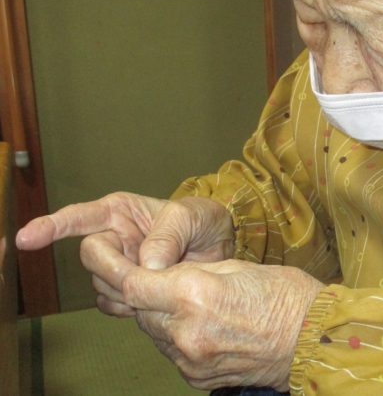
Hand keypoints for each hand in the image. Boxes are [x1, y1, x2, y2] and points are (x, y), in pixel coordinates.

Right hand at [16, 192, 234, 316]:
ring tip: (158, 280)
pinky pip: (113, 303)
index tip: (27, 238)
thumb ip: (168, 234)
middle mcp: (115, 238)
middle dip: (112, 267)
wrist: (221, 250)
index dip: (52, 227)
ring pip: (101, 283)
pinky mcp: (128, 290)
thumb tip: (146, 265)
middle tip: (141, 272)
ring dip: (125, 288)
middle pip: (92, 255)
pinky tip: (147, 299)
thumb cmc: (202, 221)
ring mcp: (120, 265)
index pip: (80, 217)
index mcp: (121, 212)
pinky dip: (127, 306)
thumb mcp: (191, 217)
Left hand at [122, 259, 324, 390]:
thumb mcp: (235, 266)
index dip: (105, 263)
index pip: (131, 281)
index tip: (94, 248)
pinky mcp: (196, 376)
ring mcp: (189, 359)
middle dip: (134, 287)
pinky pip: (169, 349)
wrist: (312, 340)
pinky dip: (171, 332)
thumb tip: (159, 275)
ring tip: (182, 296)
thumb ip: (188, 273)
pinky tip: (194, 320)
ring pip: (150, 330)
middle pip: (136, 307)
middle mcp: (185, 331)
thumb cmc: (284, 294)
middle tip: (141, 269)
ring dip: (154, 311)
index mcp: (195, 294)